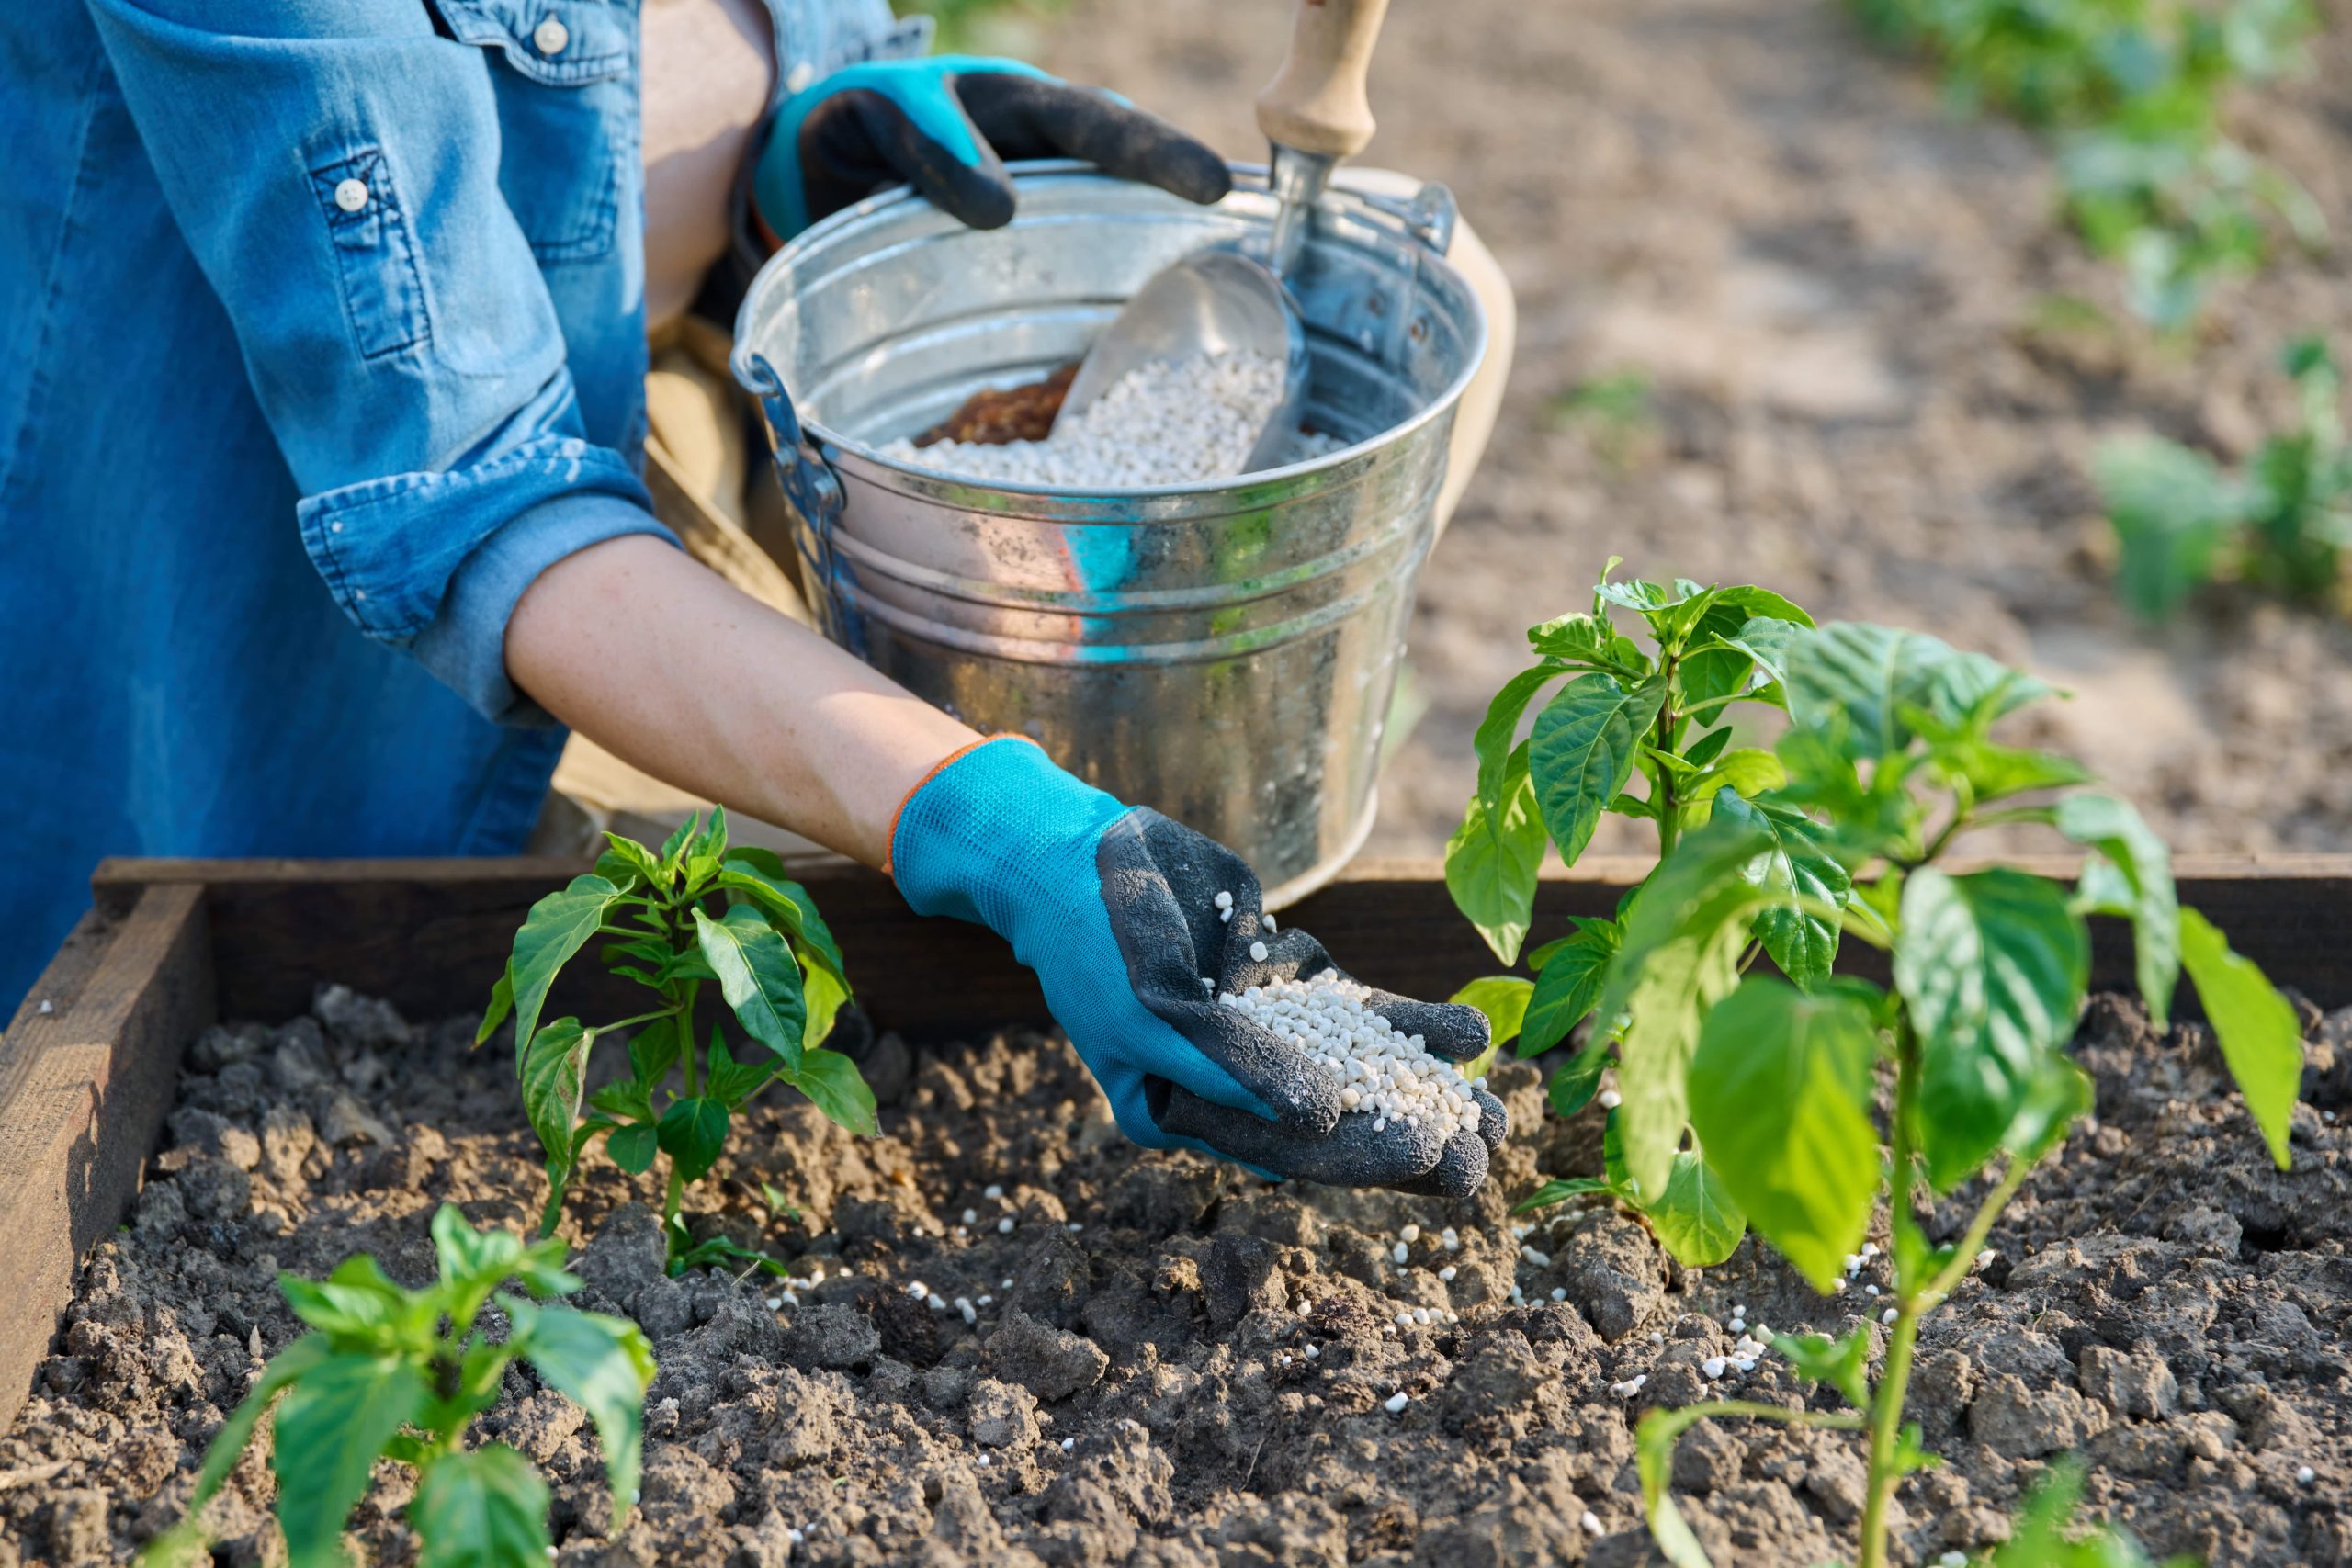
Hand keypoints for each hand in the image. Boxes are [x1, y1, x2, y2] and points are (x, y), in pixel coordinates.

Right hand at [751, 56, 1231, 238]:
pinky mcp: (865, 111)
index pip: (1121, 153)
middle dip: (1146, 149)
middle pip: (1082, 121)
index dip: (1177, 171)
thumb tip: (1130, 350)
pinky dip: (936, 159)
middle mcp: (1003, 110)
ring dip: (998, 157)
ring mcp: (937, 102)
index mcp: (1045, 147)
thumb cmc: (915, 221)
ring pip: (987, 111)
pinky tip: (969, 201)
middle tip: (1205, 184)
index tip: (1238, 205)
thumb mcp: (989, 254)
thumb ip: (1048, 272)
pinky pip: (901, 129)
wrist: (807, 169)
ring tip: (1003, 212)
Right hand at [890, 738, 1507, 1198]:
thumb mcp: (1151, 1010)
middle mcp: (1234, 1083)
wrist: (1071, 856)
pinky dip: (1410, 1023)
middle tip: (1492, 1144)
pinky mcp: (1285, 983)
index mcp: (1192, 1112)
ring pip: (1360, 1068)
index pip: (1290, 1149)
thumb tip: (1319, 1119)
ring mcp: (1266, 1032)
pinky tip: (1469, 1032)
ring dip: (1427, 1086)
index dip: (1365, 1156)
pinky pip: (1359, 1011)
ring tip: (1504, 1105)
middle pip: (1339, 1121)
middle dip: (1414, 1131)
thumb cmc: (1092, 941)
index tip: (1438, 1157)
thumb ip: (1233, 1065)